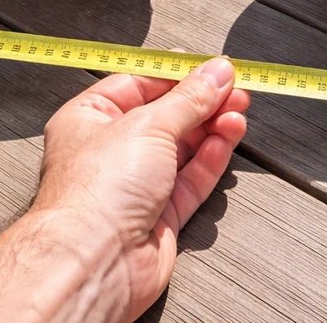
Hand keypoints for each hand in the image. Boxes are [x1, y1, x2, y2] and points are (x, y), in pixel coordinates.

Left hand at [32, 57, 250, 321]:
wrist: (95, 262)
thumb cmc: (94, 193)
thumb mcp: (148, 125)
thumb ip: (189, 98)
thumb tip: (215, 72)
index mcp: (90, 119)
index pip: (138, 84)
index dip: (175, 73)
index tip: (209, 65)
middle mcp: (110, 151)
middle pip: (165, 116)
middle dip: (202, 101)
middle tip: (234, 87)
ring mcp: (136, 184)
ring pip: (184, 147)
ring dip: (213, 127)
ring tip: (237, 111)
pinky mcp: (160, 215)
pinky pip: (192, 179)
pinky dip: (212, 157)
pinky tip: (228, 137)